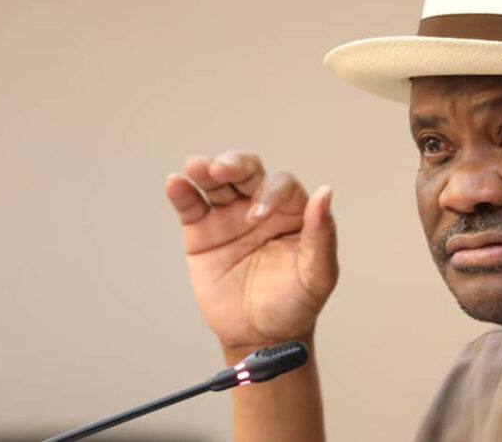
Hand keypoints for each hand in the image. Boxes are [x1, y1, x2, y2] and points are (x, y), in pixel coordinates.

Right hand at [164, 151, 337, 349]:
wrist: (260, 337)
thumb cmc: (294, 304)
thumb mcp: (316, 275)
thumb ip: (321, 235)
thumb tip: (326, 192)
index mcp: (292, 211)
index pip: (280, 185)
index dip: (268, 193)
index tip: (255, 218)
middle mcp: (260, 205)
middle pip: (247, 171)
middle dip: (234, 164)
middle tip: (221, 169)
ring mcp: (228, 216)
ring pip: (216, 181)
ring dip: (205, 169)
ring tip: (196, 167)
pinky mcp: (201, 231)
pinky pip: (191, 206)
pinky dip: (181, 192)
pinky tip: (175, 183)